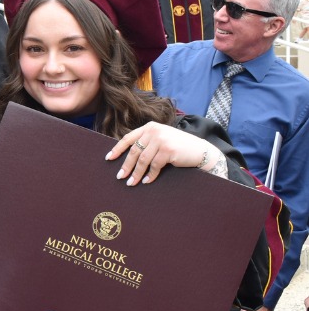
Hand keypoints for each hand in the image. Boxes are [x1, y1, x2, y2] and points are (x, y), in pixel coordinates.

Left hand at [105, 122, 221, 185]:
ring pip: (143, 160)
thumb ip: (147, 142)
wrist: (201, 150)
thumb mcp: (161, 139)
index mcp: (150, 127)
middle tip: (120, 176)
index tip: (109, 158)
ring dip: (136, 173)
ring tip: (131, 183)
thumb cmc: (179, 146)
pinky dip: (150, 175)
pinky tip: (147, 181)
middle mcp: (154, 131)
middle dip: (126, 165)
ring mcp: (161, 140)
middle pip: (134, 151)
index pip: (128, 138)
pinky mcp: (168, 151)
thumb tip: (127, 157)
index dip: (117, 149)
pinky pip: (154, 166)